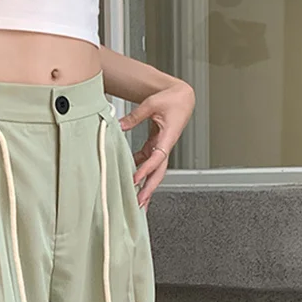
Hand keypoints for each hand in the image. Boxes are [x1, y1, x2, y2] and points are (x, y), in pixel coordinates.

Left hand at [119, 81, 194, 209]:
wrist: (182, 97)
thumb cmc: (172, 100)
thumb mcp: (151, 104)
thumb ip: (135, 116)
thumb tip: (119, 125)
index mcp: (168, 136)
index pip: (157, 158)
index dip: (146, 169)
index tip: (135, 179)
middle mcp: (166, 146)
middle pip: (158, 172)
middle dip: (149, 189)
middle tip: (139, 203)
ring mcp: (161, 148)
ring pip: (154, 171)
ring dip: (146, 186)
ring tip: (136, 201)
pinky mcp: (157, 146)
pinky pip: (148, 162)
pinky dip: (140, 171)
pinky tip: (130, 178)